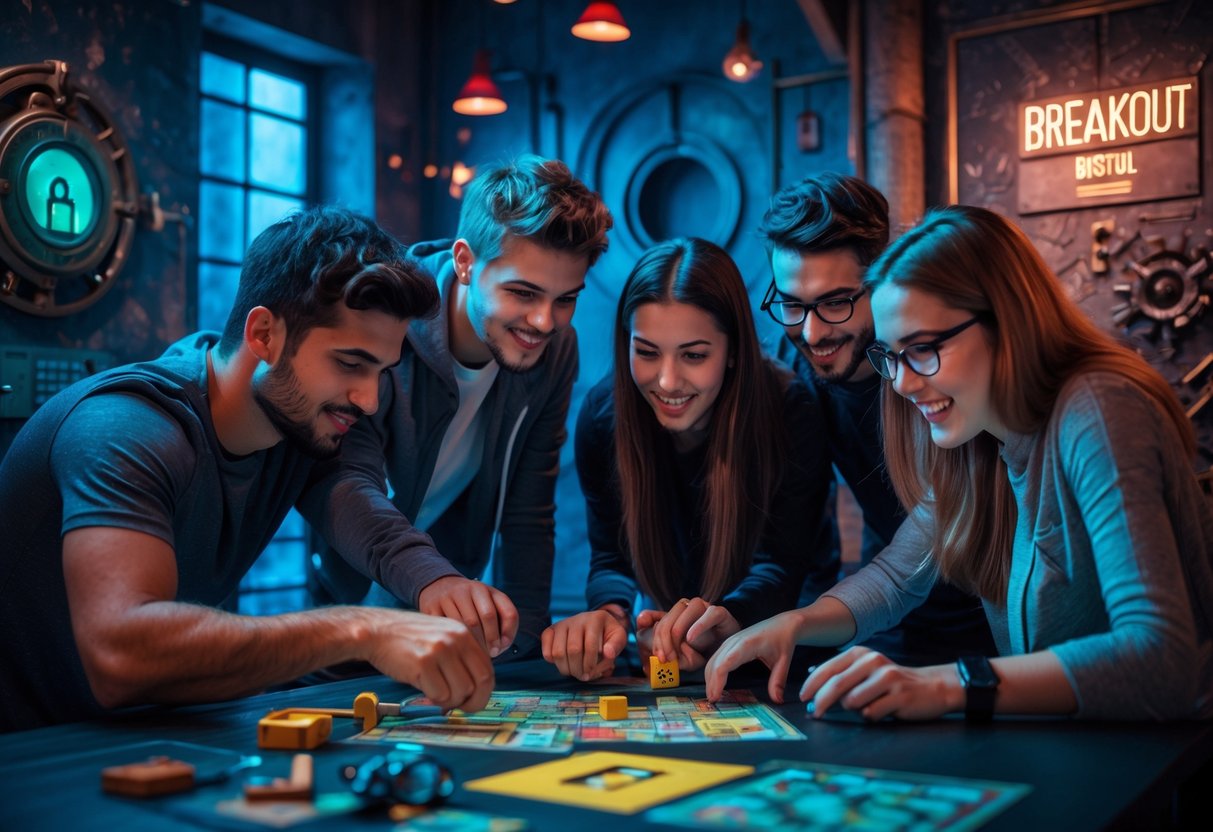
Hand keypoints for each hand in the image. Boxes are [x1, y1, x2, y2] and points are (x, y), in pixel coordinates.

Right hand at [364, 609, 494, 711]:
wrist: (376, 631)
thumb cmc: (407, 638)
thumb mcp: (441, 636)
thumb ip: (460, 657)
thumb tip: (474, 689)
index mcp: (464, 632)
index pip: (487, 669)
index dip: (483, 691)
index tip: (473, 700)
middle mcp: (456, 640)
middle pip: (481, 682)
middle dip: (473, 702)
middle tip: (460, 708)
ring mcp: (440, 651)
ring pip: (461, 692)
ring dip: (449, 702)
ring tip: (435, 694)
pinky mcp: (423, 664)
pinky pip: (440, 695)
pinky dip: (433, 700)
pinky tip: (423, 691)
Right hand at [417, 576, 518, 657]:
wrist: (437, 587)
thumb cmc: (469, 603)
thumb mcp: (488, 603)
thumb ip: (502, 621)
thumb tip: (502, 645)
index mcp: (485, 589)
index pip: (506, 611)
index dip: (508, 632)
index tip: (501, 647)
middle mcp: (467, 589)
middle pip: (486, 618)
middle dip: (491, 640)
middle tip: (490, 654)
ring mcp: (448, 597)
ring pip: (466, 626)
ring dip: (473, 644)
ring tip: (475, 654)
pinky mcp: (431, 607)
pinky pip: (446, 629)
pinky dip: (453, 642)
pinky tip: (456, 649)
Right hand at [540, 608, 628, 680]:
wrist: (594, 623)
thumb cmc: (607, 634)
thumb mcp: (618, 637)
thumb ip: (616, 646)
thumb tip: (608, 654)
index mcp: (596, 618)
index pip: (590, 646)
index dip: (590, 664)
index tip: (591, 673)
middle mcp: (577, 618)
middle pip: (573, 650)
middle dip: (578, 669)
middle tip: (582, 676)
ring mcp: (562, 623)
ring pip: (558, 651)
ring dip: (565, 668)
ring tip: (573, 672)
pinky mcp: (551, 630)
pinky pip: (546, 648)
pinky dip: (552, 660)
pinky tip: (563, 662)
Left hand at [641, 598, 738, 670]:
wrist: (732, 651)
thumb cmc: (703, 651)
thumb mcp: (681, 654)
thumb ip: (664, 647)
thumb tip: (644, 627)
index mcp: (676, 614)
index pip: (660, 621)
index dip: (656, 639)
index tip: (659, 658)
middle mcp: (689, 607)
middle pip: (670, 616)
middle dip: (664, 639)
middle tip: (666, 659)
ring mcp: (705, 607)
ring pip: (686, 609)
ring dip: (677, 631)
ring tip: (676, 652)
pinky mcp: (721, 613)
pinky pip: (710, 614)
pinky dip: (698, 626)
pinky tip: (690, 639)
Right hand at [703, 609, 805, 702]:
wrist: (782, 624)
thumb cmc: (783, 640)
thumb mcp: (784, 661)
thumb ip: (778, 681)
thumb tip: (777, 700)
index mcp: (747, 644)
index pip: (726, 662)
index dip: (718, 680)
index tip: (716, 696)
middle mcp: (735, 641)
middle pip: (715, 663)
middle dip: (711, 683)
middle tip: (713, 702)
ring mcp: (730, 641)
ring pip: (712, 660)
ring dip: (709, 678)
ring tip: (713, 696)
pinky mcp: (729, 643)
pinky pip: (716, 658)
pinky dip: (712, 672)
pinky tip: (715, 684)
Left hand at [801, 646, 962, 720]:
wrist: (932, 687)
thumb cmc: (892, 682)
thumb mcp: (866, 670)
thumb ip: (842, 674)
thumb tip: (811, 682)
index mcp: (861, 654)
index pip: (828, 669)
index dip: (812, 685)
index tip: (803, 698)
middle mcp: (873, 661)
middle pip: (836, 685)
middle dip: (821, 702)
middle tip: (814, 714)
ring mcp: (887, 678)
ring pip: (853, 701)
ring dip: (853, 710)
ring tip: (866, 706)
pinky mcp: (899, 696)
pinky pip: (871, 713)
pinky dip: (870, 716)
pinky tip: (882, 710)